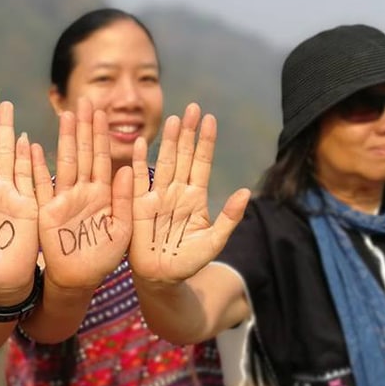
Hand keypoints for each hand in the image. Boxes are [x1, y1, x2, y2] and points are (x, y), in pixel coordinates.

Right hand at [35, 97, 132, 289]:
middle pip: (84, 153)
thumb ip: (125, 200)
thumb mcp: (122, 230)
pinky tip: (31, 146)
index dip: (103, 135)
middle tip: (84, 100)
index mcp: (103, 194)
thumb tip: (128, 169)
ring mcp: (64, 199)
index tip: (102, 110)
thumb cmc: (104, 258)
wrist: (80, 280)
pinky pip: (39, 186)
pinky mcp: (47, 212)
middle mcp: (83, 191)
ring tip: (66, 114)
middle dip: (84, 127)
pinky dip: (33, 168)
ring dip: (65, 139)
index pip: (103, 158)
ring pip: (65, 163)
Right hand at [128, 103, 249, 283]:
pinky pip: (138, 180)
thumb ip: (229, 217)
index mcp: (195, 196)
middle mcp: (177, 190)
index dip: (205, 141)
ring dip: (167, 141)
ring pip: (164, 161)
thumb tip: (247, 192)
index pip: (201, 162)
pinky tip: (138, 143)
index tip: (211, 119)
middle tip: (193, 107)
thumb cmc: (189, 260)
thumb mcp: (214, 241)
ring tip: (173, 119)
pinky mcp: (138, 205)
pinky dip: (138, 162)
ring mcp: (157, 195)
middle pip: (183, 155)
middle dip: (188, 132)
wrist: (163, 278)